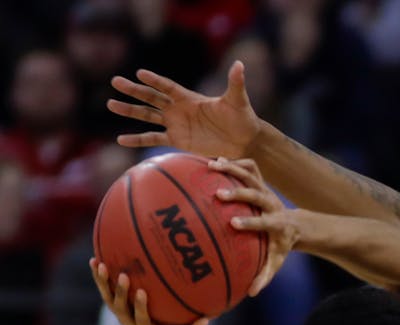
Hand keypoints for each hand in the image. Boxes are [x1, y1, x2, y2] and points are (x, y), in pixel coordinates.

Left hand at [91, 259, 207, 324]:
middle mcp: (128, 321)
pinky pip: (104, 289)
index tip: (142, 292)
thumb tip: (207, 321)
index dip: (139, 306)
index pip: (140, 317)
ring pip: (107, 296)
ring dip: (102, 281)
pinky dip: (99, 276)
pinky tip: (95, 259)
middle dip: (120, 291)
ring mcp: (119, 312)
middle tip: (124, 275)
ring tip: (99, 264)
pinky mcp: (115, 303)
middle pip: (119, 307)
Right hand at [108, 62, 259, 156]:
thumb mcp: (237, 100)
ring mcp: (175, 124)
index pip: (168, 87)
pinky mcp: (176, 139)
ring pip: (147, 116)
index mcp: (189, 98)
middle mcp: (178, 109)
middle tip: (115, 81)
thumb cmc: (241, 118)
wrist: (243, 140)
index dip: (155, 81)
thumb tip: (239, 64)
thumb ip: (235, 84)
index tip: (140, 73)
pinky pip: (153, 138)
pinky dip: (137, 139)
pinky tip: (120, 139)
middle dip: (134, 90)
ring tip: (112, 104)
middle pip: (152, 98)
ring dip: (130, 111)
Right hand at [210, 157, 296, 296]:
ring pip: (251, 174)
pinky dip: (233, 163)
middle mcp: (272, 203)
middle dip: (239, 194)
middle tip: (218, 194)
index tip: (233, 224)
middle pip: (257, 194)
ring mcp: (266, 190)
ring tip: (210, 166)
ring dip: (232, 169)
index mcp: (277, 224)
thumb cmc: (280, 246)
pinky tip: (212, 162)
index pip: (265, 222)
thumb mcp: (276, 261)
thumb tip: (251, 293)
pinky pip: (249, 167)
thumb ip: (265, 276)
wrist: (294, 226)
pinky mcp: (261, 182)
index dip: (250, 222)